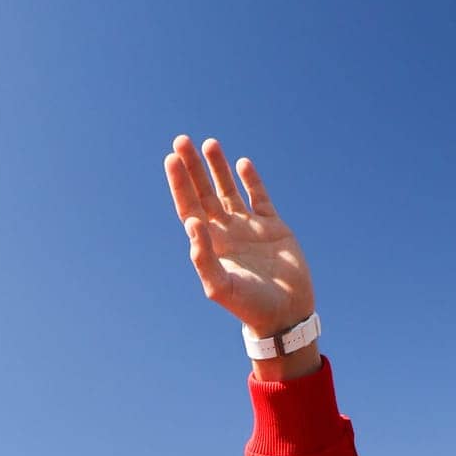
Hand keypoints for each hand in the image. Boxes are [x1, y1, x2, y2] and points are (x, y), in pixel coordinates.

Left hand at [164, 136, 314, 337]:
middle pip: (204, 193)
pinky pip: (260, 198)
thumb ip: (204, 258)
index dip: (179, 184)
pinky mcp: (273, 227)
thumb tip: (191, 223)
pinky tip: (241, 163)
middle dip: (192, 168)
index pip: (189, 208)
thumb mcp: (221, 287)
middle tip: (181, 140)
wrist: (285, 314)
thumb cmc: (250, 306)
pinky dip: (251, 180)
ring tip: (208, 143)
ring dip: (218, 167)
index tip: (171, 160)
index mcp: (210, 245)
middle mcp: (226, 233)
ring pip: (229, 190)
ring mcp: (249, 228)